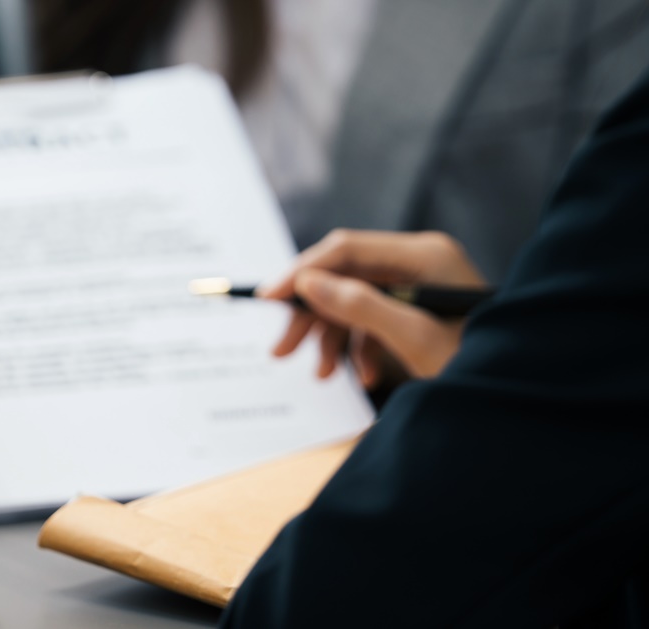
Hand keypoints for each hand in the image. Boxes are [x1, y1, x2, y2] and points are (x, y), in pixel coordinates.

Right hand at [261, 230, 486, 388]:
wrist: (520, 391)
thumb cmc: (478, 364)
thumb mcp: (413, 337)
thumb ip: (359, 306)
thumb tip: (308, 283)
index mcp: (424, 255)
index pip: (345, 249)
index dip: (302, 272)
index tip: (268, 299)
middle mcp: (419, 262)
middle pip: (345, 276)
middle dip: (313, 314)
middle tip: (282, 350)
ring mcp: (420, 285)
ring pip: (354, 301)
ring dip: (333, 338)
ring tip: (324, 375)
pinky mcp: (419, 309)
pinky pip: (374, 319)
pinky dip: (360, 347)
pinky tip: (364, 375)